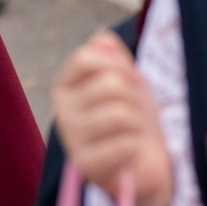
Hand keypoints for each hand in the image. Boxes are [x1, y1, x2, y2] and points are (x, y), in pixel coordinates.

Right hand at [50, 30, 174, 205]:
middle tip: (136, 112)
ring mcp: (71, 140)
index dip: (119, 63)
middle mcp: (62, 111)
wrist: (144, 162)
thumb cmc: (133, 117)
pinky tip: (130, 152)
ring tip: (133, 131)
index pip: (86, 57)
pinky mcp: (86, 166)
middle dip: (135, 96)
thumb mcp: (127, 80)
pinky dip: (135, 146)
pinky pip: (124, 144)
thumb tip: (101, 38)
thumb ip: (113, 56)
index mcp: (66, 86)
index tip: (133, 77)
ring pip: (119, 114)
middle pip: (109, 84)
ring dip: (137, 122)